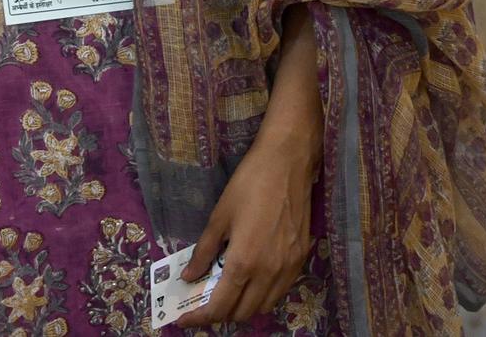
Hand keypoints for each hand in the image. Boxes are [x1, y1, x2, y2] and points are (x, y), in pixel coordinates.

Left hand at [177, 131, 316, 326]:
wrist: (286, 165)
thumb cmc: (248, 185)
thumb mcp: (219, 216)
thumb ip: (204, 251)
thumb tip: (189, 276)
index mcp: (243, 263)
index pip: (220, 306)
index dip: (200, 318)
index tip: (184, 320)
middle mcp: (268, 274)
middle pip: (242, 313)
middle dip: (220, 314)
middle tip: (204, 301)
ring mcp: (288, 271)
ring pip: (263, 307)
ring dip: (243, 307)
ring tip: (226, 292)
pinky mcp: (300, 262)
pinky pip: (279, 292)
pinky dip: (262, 295)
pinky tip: (251, 279)